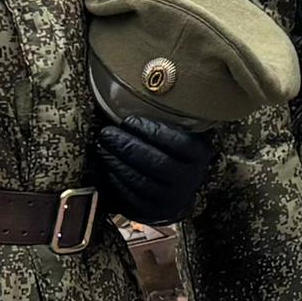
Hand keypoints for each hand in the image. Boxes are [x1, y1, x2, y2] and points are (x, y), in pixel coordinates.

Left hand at [87, 111, 217, 226]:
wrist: (177, 189)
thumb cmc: (171, 151)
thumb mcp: (179, 132)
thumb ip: (168, 118)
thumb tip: (142, 86)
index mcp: (199, 156)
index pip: (179, 143)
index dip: (151, 131)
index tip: (128, 121)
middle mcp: (189, 180)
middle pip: (158, 163)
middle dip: (128, 147)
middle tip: (107, 134)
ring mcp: (172, 200)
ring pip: (142, 182)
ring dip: (117, 163)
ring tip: (102, 148)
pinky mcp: (153, 214)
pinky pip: (131, 199)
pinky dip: (115, 182)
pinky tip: (105, 167)